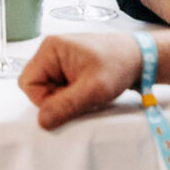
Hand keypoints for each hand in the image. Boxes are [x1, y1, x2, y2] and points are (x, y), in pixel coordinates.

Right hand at [19, 33, 140, 128]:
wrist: (141, 58)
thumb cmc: (119, 64)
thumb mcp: (93, 89)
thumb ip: (65, 105)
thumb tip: (42, 120)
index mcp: (50, 49)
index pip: (28, 84)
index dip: (45, 100)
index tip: (68, 102)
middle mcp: (52, 51)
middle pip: (37, 87)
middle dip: (56, 99)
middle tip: (81, 97)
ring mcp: (60, 60)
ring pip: (49, 90)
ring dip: (66, 98)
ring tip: (88, 93)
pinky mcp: (68, 68)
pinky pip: (60, 89)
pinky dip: (72, 96)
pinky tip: (88, 92)